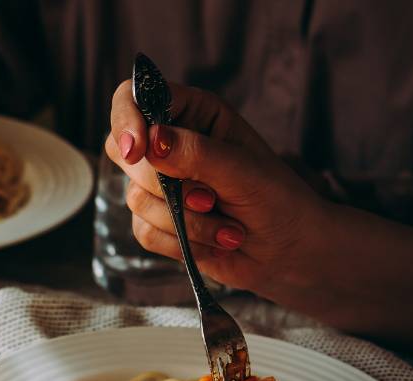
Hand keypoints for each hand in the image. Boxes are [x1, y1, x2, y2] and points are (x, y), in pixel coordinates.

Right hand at [105, 80, 333, 300]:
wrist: (287, 251)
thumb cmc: (276, 199)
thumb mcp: (243, 170)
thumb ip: (196, 152)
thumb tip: (151, 140)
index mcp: (194, 114)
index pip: (135, 97)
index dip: (127, 119)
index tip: (137, 150)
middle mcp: (171, 145)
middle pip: (125, 152)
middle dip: (165, 185)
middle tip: (209, 197)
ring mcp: (161, 185)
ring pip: (136, 198)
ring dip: (185, 220)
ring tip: (227, 226)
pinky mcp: (156, 221)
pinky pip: (143, 230)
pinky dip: (179, 241)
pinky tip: (214, 241)